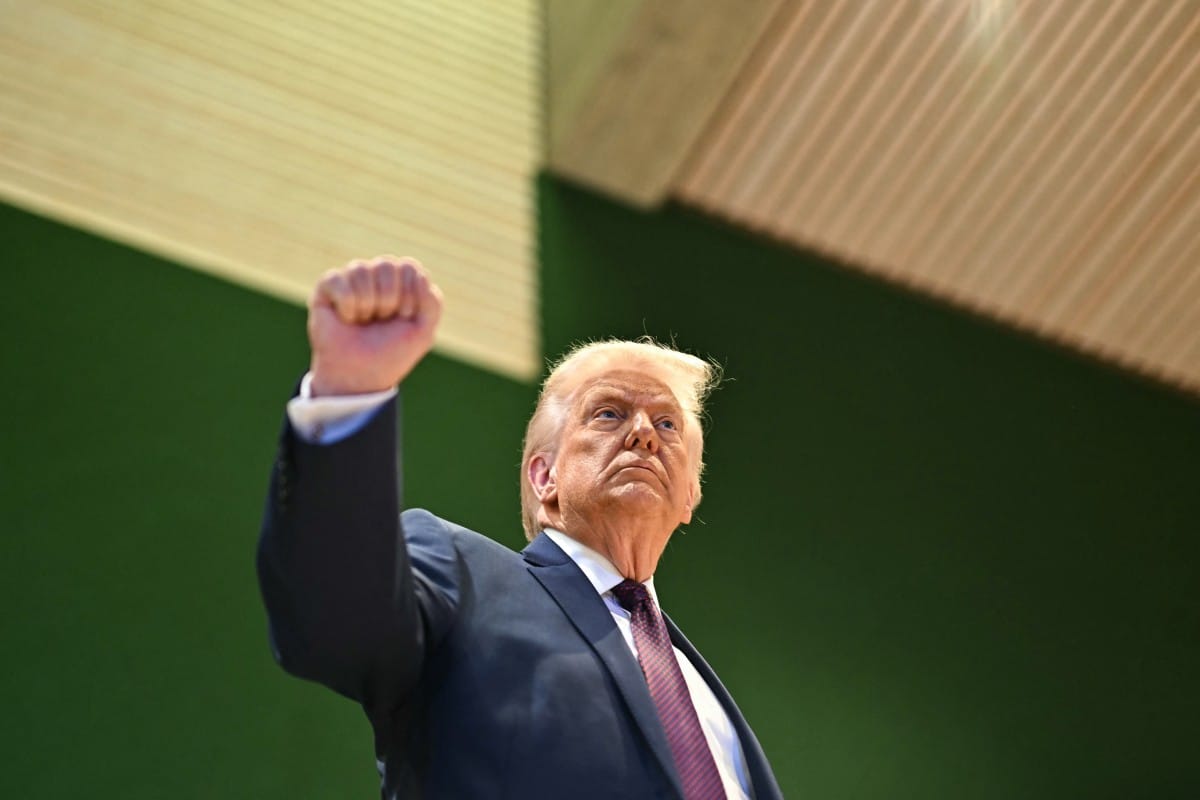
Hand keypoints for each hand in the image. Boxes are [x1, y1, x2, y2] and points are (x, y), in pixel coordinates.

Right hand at [306, 256, 442, 396]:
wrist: (360, 376)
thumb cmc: (391, 353)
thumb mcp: (423, 332)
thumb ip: (432, 303)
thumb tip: (418, 275)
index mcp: (402, 281)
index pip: (409, 267)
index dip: (409, 296)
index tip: (404, 318)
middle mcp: (376, 275)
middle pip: (385, 264)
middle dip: (387, 299)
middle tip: (381, 321)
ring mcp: (351, 279)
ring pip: (360, 269)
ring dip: (366, 305)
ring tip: (363, 321)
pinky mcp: (327, 286)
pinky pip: (337, 280)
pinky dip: (347, 306)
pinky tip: (346, 319)